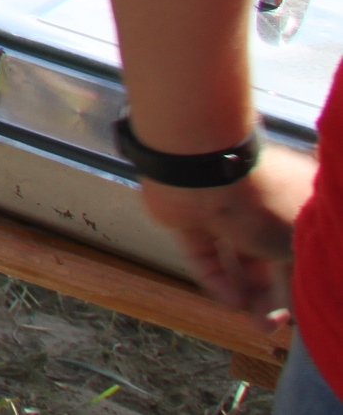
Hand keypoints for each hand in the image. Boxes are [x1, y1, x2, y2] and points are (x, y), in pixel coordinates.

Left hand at [139, 142, 315, 323]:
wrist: (199, 171)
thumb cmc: (261, 203)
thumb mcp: (296, 246)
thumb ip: (299, 273)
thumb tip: (301, 300)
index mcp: (295, 198)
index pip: (302, 243)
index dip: (303, 275)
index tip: (306, 305)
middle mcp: (260, 202)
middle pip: (270, 256)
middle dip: (274, 294)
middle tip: (274, 326)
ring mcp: (223, 209)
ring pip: (238, 259)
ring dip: (248, 293)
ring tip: (260, 326)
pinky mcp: (191, 218)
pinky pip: (206, 255)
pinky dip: (219, 279)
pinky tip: (233, 300)